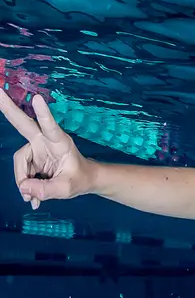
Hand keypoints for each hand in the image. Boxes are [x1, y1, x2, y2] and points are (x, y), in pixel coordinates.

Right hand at [0, 90, 90, 208]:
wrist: (82, 179)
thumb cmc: (80, 179)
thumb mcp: (67, 189)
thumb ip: (47, 189)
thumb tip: (24, 188)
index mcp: (60, 142)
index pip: (50, 127)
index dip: (43, 114)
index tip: (37, 98)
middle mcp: (45, 140)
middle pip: (23, 124)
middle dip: (8, 108)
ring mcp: (35, 147)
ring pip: (19, 162)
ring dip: (24, 182)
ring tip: (33, 199)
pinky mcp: (29, 156)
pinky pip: (21, 171)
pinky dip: (25, 186)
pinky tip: (33, 197)